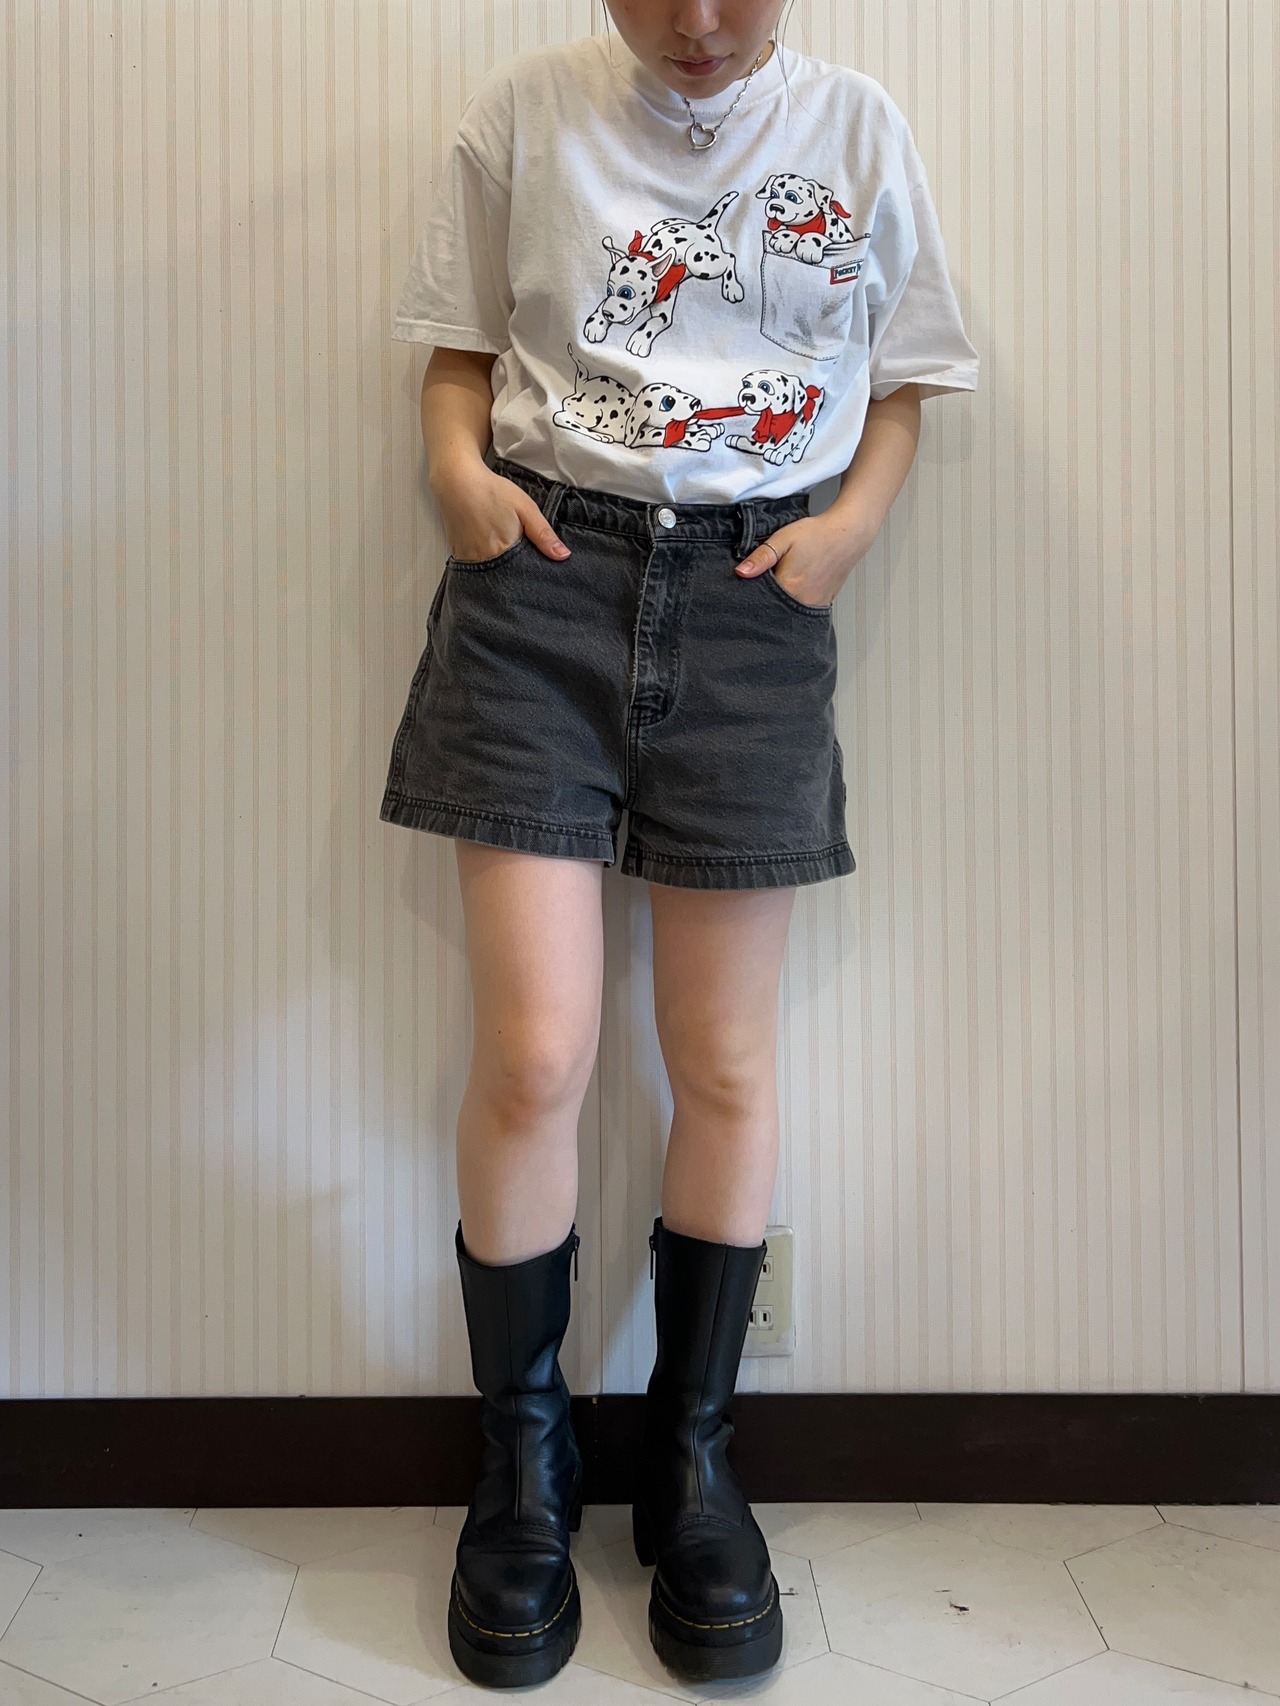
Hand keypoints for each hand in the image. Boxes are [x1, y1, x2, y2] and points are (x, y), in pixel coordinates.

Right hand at [431, 461, 569, 563]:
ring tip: (504, 555)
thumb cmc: (491, 491)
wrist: (456, 481)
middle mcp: (485, 560)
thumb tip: (562, 555)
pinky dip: (485, 566)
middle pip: (507, 579)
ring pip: (491, 576)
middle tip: (520, 561)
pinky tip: (489, 553)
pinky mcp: (459, 555)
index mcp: (505, 551)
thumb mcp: (526, 509)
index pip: (524, 575)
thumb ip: (543, 534)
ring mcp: (469, 560)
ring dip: (500, 572)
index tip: (538, 572)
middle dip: (517, 576)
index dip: (532, 574)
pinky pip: (476, 569)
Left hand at [734, 509, 874, 607]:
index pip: (759, 600)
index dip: (750, 593)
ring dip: (780, 604)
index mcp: (788, 586)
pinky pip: (802, 611)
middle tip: (768, 582)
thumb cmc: (816, 534)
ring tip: (783, 584)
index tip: (749, 585)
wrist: (847, 534)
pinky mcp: (823, 604)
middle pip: (773, 609)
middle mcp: (802, 601)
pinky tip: (794, 589)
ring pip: (788, 613)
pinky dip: (794, 604)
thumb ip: (761, 557)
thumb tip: (741, 572)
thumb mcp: (783, 539)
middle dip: (765, 600)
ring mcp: (814, 605)